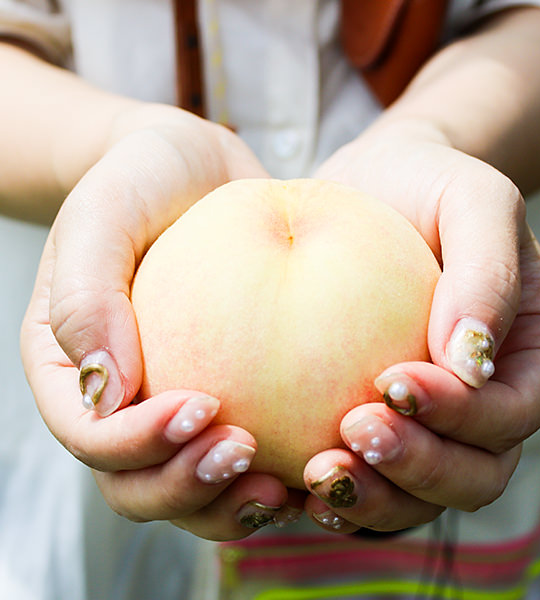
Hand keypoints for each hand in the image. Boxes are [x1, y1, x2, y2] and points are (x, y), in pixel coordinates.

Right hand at [21, 105, 297, 539]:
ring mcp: (176, 405)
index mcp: (76, 373)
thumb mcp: (104, 213)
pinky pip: (254, 450)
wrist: (193, 172)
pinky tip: (326, 457)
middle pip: (139, 486)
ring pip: (195, 489)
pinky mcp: (234, 395)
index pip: (92, 438)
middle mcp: (123, 403)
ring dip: (235, 503)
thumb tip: (107, 390)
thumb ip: (86, 293)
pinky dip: (283, 471)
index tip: (202, 405)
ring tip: (289, 486)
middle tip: (247, 455)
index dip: (139, 445)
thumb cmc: (140, 182)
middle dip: (189, 489)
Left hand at [303, 120, 539, 532]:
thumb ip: (488, 270)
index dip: (460, 417)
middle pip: (474, 474)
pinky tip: (294, 481)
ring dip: (374, 497)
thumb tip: (472, 362)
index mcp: (529, 356)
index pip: (511, 413)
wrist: (374, 190)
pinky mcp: (382, 424)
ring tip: (318, 470)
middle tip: (351, 434)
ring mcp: (435, 424)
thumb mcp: (473, 199)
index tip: (392, 383)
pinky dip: (339, 493)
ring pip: (421, 495)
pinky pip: (369, 479)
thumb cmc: (429, 186)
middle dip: (416, 468)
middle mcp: (488, 402)